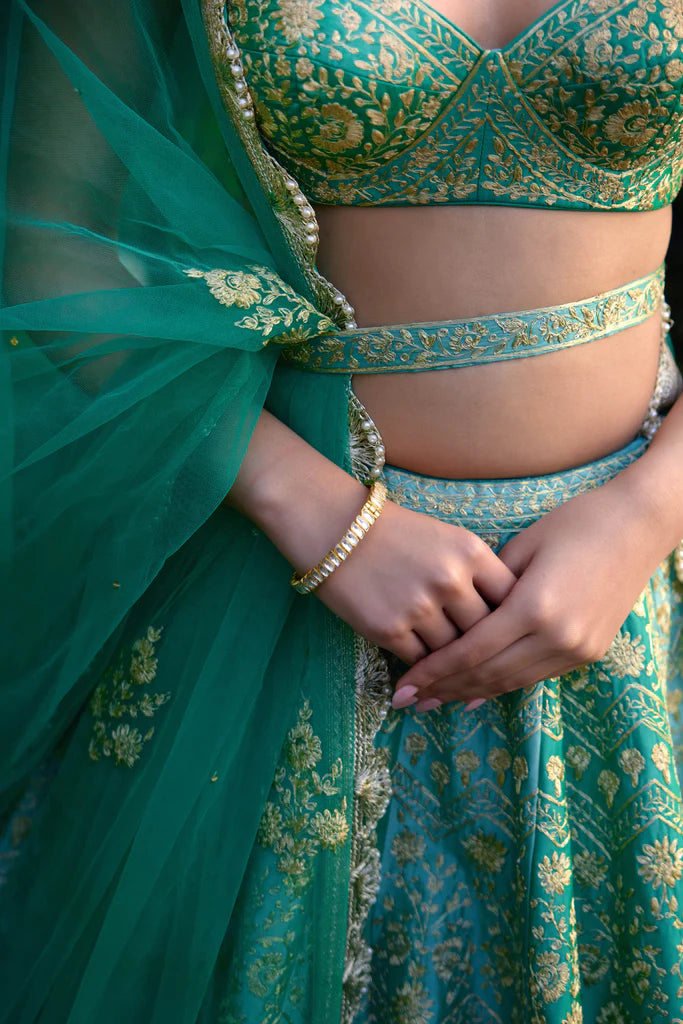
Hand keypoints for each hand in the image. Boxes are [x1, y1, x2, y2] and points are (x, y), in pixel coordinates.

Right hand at [315, 498, 516, 666]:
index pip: (510, 600)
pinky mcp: (389, 629)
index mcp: (472, 553)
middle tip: (486, 661)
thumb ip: (480, 574)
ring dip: (453, 661)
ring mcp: (420, 607)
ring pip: (453, 652)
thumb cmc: (397, 534)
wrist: (336, 529)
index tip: (510, 632)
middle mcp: (450, 580)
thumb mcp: (449, 539)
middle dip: (484, 647)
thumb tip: (508, 617)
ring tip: (455, 669)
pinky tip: (426, 666)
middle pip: (484, 631)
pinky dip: (425, 667)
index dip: (512, 619)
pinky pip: (421, 661)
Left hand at [393, 476, 671, 708]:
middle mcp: (557, 637)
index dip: (434, 671)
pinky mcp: (589, 653)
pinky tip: (475, 693)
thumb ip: (487, 586)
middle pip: (488, 674)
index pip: (471, 651)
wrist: (637, 527)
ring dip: (470, 693)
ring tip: (434, 700)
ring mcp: (577, 649)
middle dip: (444, 690)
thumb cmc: (575, 523)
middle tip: (409, 699)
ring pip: (511, 682)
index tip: (403, 684)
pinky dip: (502, 685)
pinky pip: (534, 676)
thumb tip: (453, 616)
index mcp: (535, 607)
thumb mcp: (522, 545)